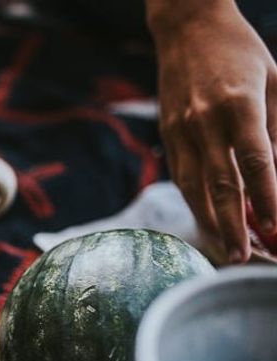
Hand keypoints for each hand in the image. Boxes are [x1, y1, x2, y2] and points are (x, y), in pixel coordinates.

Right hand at [150, 0, 276, 262]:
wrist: (187, 28)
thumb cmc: (240, 53)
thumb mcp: (275, 82)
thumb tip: (276, 178)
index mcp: (239, 105)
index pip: (256, 163)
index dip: (267, 199)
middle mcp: (204, 121)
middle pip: (220, 184)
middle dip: (233, 225)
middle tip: (244, 258)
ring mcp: (181, 130)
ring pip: (194, 187)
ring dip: (210, 222)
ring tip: (226, 250)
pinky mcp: (168, 135)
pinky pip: (182, 176)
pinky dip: (196, 203)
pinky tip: (208, 221)